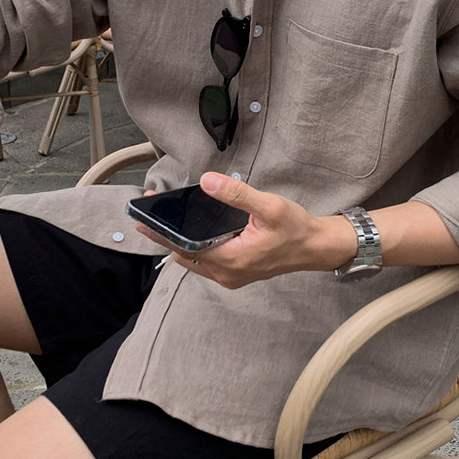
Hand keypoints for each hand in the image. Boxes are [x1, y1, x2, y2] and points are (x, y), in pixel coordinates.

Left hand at [135, 173, 355, 289]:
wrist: (315, 248)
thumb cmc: (295, 228)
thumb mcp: (268, 206)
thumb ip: (236, 194)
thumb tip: (207, 181)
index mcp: (231, 259)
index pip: (184, 247)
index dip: (161, 233)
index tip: (142, 221)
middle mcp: (226, 274)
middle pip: (184, 255)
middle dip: (166, 236)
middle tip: (151, 214)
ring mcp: (229, 277)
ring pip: (193, 261)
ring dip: (178, 242)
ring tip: (165, 222)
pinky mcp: (234, 275)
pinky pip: (205, 263)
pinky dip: (193, 248)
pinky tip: (190, 232)